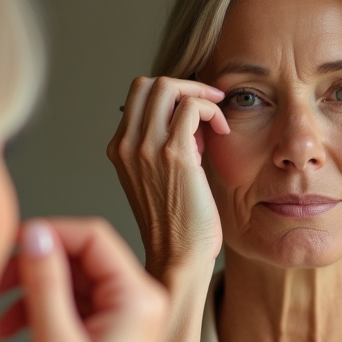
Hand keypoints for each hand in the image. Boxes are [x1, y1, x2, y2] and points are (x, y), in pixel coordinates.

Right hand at [0, 218, 168, 341]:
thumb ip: (45, 284)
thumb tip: (35, 235)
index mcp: (137, 300)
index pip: (92, 237)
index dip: (48, 235)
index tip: (10, 248)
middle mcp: (139, 304)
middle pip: (82, 257)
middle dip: (36, 266)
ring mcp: (126, 321)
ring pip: (73, 282)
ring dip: (33, 292)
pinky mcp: (111, 338)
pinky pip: (74, 307)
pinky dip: (42, 312)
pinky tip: (11, 331)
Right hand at [106, 77, 228, 278]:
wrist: (177, 257)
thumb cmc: (175, 224)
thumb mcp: (156, 177)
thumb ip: (162, 145)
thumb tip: (187, 116)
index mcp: (119, 149)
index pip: (137, 96)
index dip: (169, 95)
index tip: (194, 111)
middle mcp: (127, 145)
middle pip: (147, 84)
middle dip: (183, 86)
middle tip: (208, 103)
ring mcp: (146, 148)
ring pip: (167, 86)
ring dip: (199, 94)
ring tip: (215, 119)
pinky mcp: (174, 154)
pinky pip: (192, 106)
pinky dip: (212, 110)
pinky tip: (222, 131)